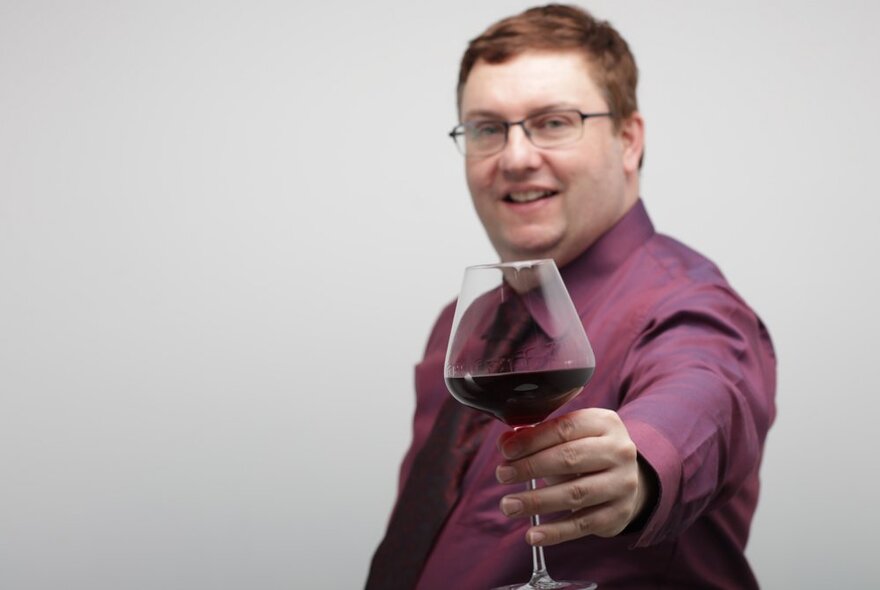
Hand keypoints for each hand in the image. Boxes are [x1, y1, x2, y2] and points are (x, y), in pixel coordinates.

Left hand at [495, 408, 655, 545]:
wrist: (626, 480)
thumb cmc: (586, 452)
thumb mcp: (567, 437)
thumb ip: (535, 437)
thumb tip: (505, 443)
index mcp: (604, 423)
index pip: (564, 429)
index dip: (532, 440)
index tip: (505, 451)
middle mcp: (619, 451)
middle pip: (570, 459)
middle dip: (530, 467)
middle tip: (502, 475)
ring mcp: (623, 484)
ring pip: (575, 493)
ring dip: (537, 501)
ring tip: (508, 505)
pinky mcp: (619, 513)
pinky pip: (582, 524)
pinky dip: (555, 532)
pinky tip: (532, 535)